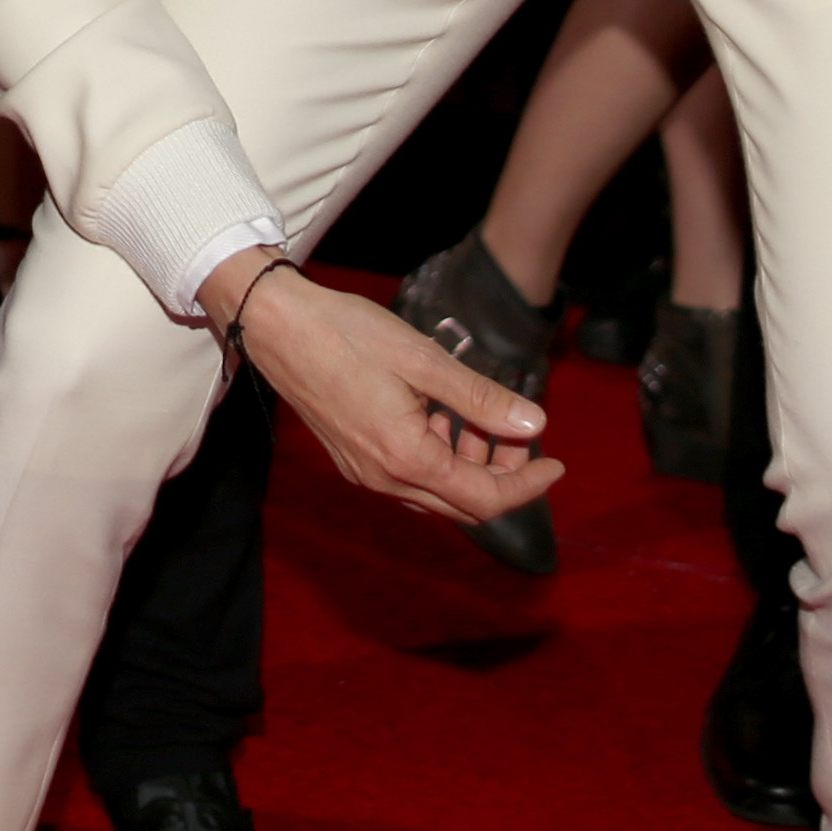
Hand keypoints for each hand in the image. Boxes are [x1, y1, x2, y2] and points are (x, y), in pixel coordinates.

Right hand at [221, 256, 559, 524]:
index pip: (486, 499)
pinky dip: (439, 458)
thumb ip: (481, 399)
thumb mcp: (424, 361)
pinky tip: (440, 416)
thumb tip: (535, 425)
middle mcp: (384, 479)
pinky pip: (410, 477)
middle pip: (464, 506)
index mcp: (406, 458)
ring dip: (469, 466)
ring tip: (478, 416)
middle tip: (518, 431)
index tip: (556, 460)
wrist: (275, 325)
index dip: (528, 485)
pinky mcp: (352, 459)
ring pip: (436, 493)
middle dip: (502, 476)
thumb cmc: (346, 334)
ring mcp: (364, 472)